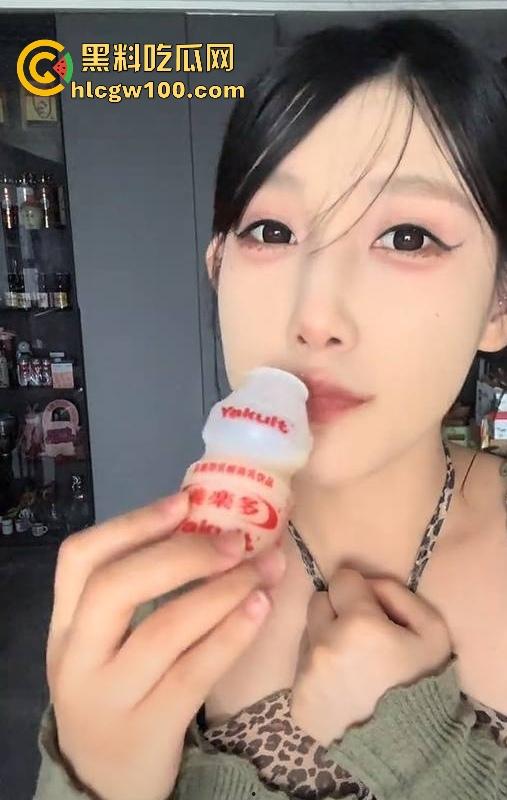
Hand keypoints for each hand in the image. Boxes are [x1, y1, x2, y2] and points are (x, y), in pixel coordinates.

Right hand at [47, 490, 286, 799]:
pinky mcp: (148, 730)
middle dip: (182, 555)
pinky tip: (261, 608)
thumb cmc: (117, 692)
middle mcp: (76, 659)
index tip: (185, 500)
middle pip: (115, 588)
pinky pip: (195, 672)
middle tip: (236, 540)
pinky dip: (232, 633)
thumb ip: (136, 594)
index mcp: (65, 626)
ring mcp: (109, 698)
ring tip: (266, 567)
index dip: (132, 523)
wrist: (106, 786)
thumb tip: (208, 526)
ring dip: (222, 590)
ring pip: (164, 630)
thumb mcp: (105, 645)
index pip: (78, 559)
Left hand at [290, 567, 451, 746]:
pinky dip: (318, 672)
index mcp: (358, 622)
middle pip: (318, 602)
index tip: (370, 609)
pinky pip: (301, 668)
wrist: (409, 748)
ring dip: (325, 641)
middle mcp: (324, 644)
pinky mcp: (297, 700)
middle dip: (337, 611)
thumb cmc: (423, 682)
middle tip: (359, 636)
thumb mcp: (431, 629)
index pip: (341, 579)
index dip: (358, 591)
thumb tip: (366, 581)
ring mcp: (306, 674)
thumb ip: (396, 591)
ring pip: (308, 635)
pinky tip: (341, 688)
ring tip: (352, 665)